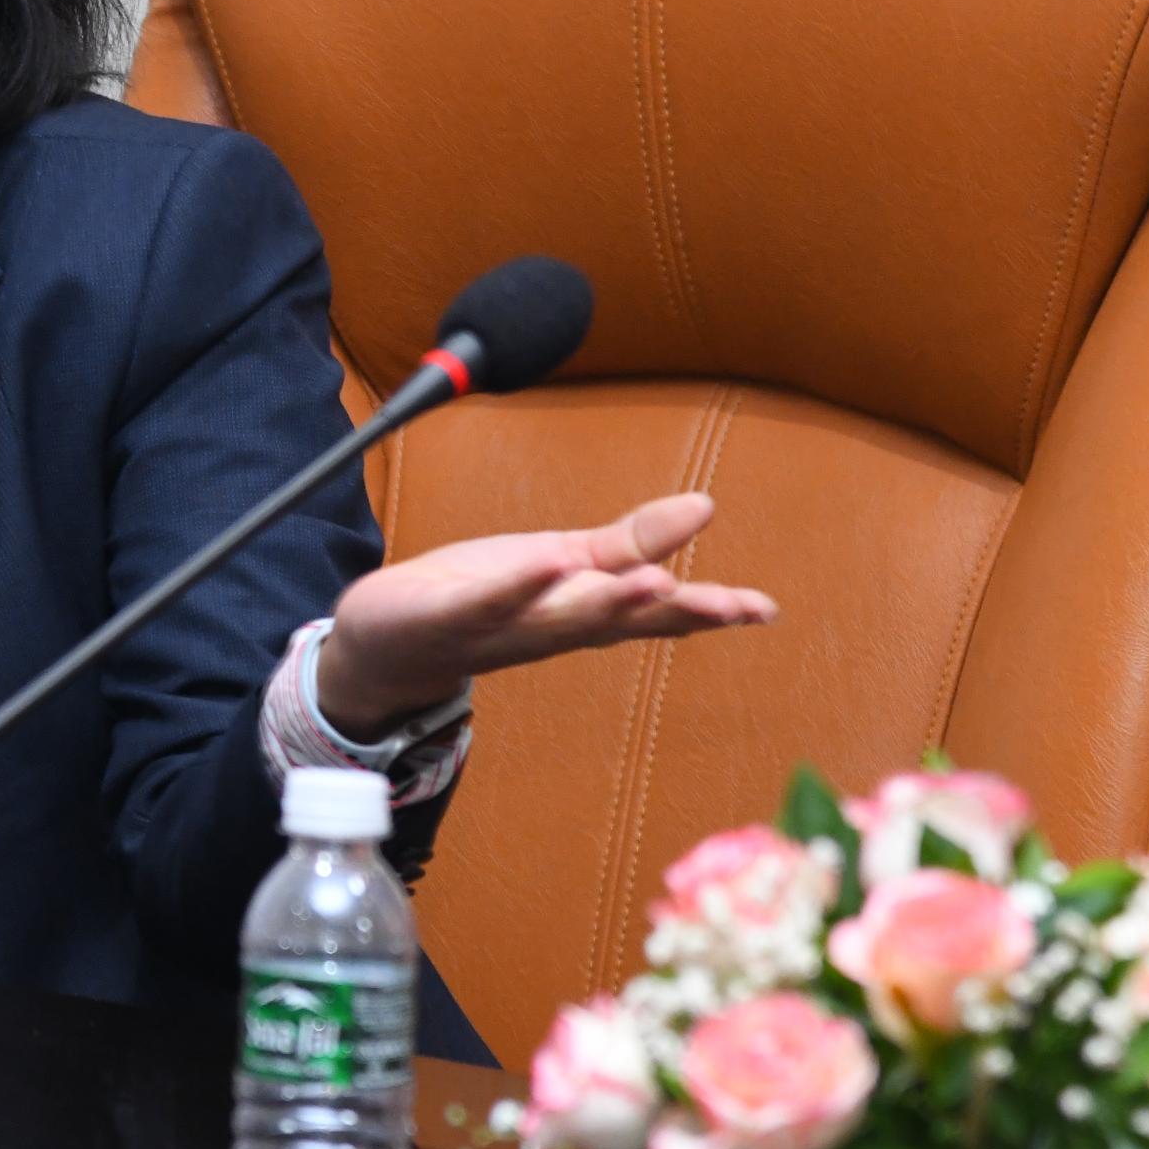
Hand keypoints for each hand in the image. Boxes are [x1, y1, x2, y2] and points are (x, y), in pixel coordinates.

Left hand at [312, 492, 778, 736]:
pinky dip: (516, 587)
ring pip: (558, 618)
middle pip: (616, 621)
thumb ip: (631, 542)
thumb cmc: (485, 598)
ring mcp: (498, 628)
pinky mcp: (446, 616)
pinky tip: (546, 562)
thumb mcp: (564, 561)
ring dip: (605, 603)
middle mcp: (549, 629)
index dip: (708, 612)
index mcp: (582, 613)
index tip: (762, 609)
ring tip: (653, 584)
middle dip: (671, 614)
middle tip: (728, 607)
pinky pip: (484, 602)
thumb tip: (705, 507)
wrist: (387, 641)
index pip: (652, 614)